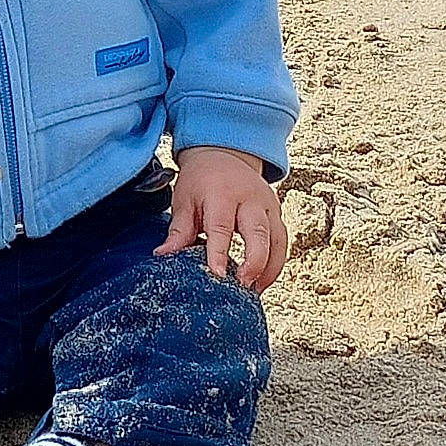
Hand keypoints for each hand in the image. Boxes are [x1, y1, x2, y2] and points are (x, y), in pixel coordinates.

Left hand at [156, 145, 286, 289]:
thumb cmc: (201, 180)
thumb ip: (179, 230)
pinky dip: (275, 264)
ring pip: (277, 240)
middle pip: (260, 233)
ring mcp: (268, 205)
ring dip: (268, 269)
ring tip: (254, 291)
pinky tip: (261, 282)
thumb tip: (163, 256)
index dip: (219, 252)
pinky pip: (282, 242)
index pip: (222, 226)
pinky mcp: (277, 213)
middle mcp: (251, 199)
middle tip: (242, 287)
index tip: (217, 275)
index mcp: (222, 193)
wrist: (224, 154)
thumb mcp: (184, 200)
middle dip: (254, 263)